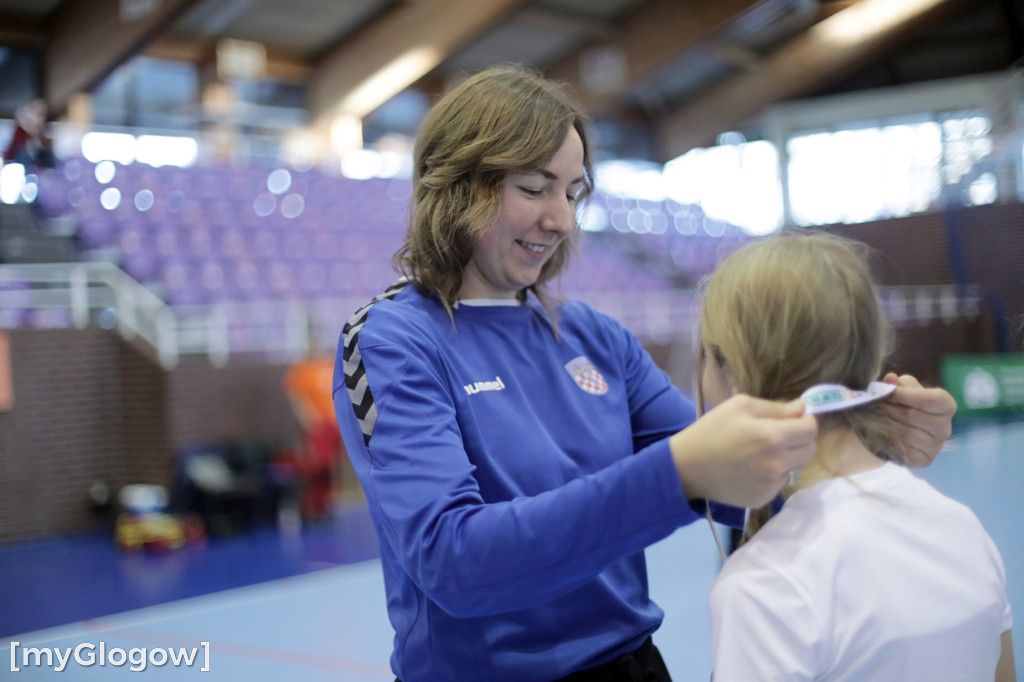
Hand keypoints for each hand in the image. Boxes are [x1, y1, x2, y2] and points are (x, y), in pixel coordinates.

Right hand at [670, 394, 817, 507]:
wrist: (687, 467)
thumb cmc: (711, 430)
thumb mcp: (739, 406)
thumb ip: (775, 407)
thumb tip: (802, 408)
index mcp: (772, 437)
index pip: (811, 429)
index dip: (804, 421)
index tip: (792, 420)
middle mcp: (777, 463)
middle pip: (809, 450)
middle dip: (799, 439)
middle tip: (777, 435)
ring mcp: (771, 484)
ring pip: (796, 468)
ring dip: (787, 458)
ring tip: (761, 453)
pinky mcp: (762, 499)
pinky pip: (780, 483)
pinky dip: (773, 475)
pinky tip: (752, 469)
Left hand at [882, 373, 955, 466]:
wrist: (896, 428)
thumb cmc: (902, 403)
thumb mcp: (902, 389)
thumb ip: (898, 384)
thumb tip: (891, 379)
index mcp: (946, 405)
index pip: (928, 400)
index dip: (904, 395)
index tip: (885, 393)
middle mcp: (946, 427)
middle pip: (913, 416)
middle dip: (890, 409)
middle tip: (874, 406)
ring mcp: (937, 446)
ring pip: (907, 434)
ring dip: (886, 425)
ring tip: (873, 418)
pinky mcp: (925, 460)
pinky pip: (905, 452)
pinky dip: (889, 442)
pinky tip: (879, 434)